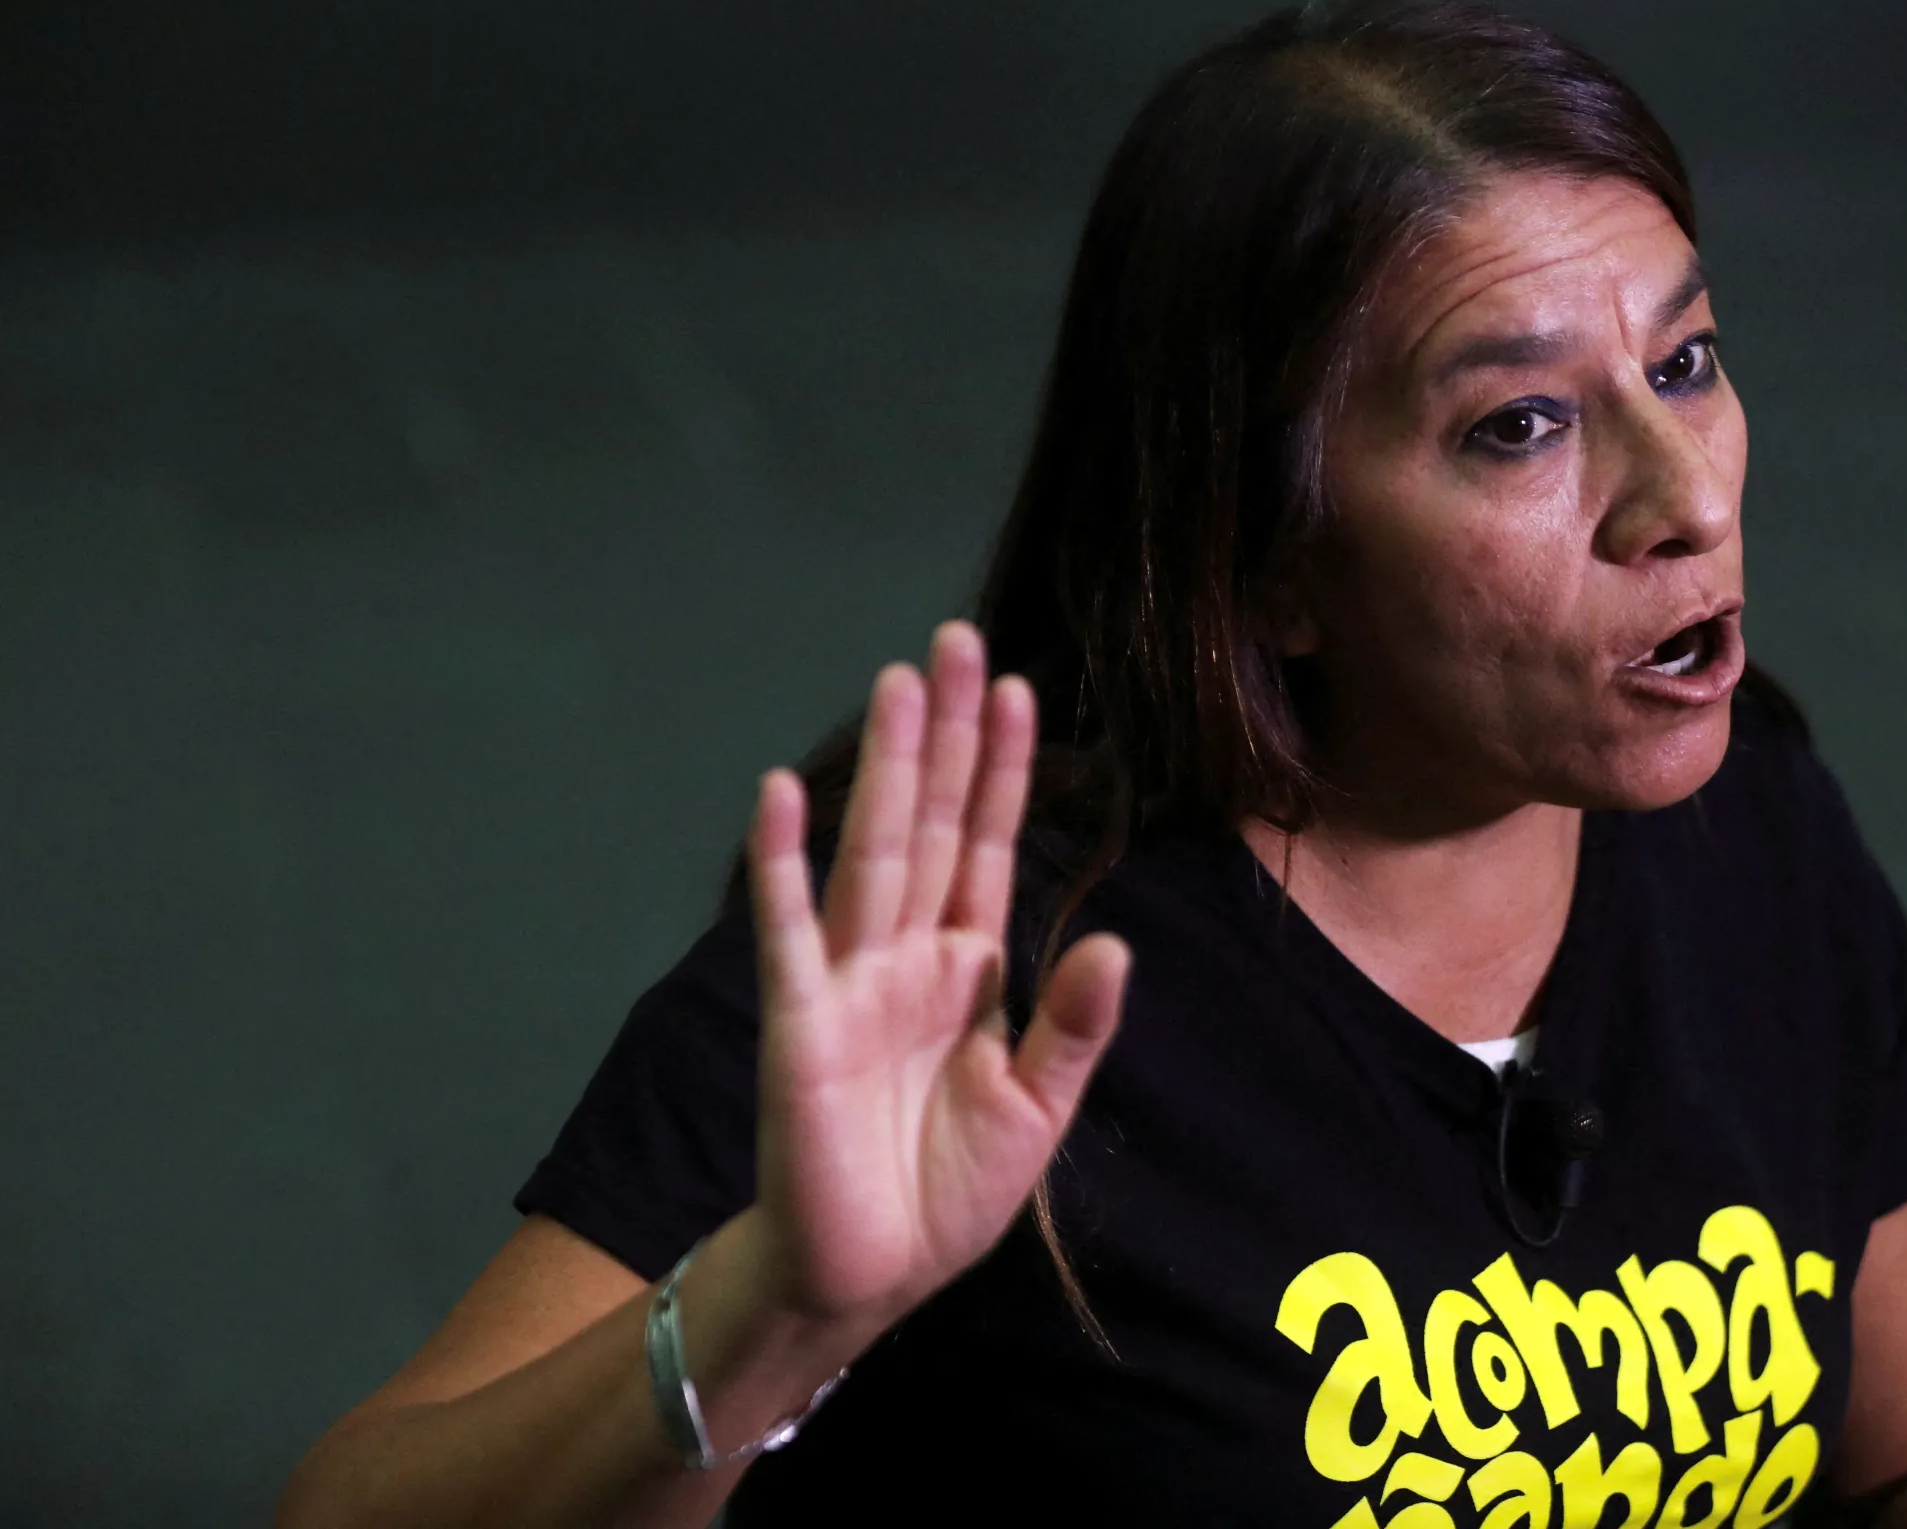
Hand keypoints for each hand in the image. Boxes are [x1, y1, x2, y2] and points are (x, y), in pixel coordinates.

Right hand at [743, 620, 1130, 1332]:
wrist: (868, 1276)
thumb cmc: (946, 1194)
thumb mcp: (1037, 1108)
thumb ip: (1070, 1025)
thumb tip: (1114, 941)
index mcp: (966, 969)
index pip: (987, 847)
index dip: (1003, 772)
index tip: (1021, 690)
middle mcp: (907, 955)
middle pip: (929, 823)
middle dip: (946, 736)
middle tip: (955, 641)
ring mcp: (850, 981)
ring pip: (873, 853)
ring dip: (884, 769)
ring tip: (898, 684)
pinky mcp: (799, 1023)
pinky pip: (789, 933)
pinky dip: (781, 864)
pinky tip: (782, 793)